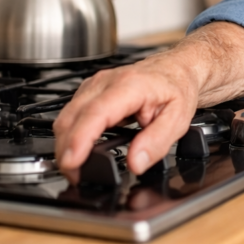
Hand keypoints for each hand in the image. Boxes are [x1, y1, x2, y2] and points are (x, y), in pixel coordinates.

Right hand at [53, 50, 199, 181]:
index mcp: (129, 86)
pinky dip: (70, 133)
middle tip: (76, 176)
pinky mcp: (90, 90)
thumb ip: (157, 142)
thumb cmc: (177, 88)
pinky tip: (80, 148)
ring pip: (66, 115)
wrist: (176, 68)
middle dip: (66, 150)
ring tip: (77, 167)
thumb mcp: (178, 119)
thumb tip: (135, 162)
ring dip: (65, 143)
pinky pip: (71, 113)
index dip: (79, 140)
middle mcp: (106, 82)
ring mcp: (95, 84)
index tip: (72, 163)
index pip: (95, 114)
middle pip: (72, 117)